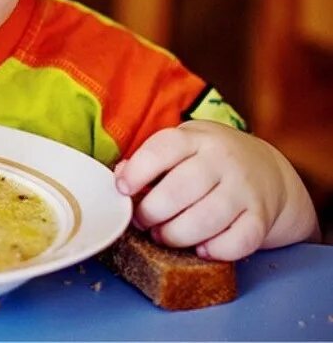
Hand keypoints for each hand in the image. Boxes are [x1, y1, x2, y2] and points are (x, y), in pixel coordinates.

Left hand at [114, 121, 294, 260]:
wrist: (268, 170)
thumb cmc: (209, 160)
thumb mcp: (181, 147)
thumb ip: (150, 160)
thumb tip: (120, 177)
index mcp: (195, 138)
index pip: (162, 149)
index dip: (137, 172)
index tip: (122, 189)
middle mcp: (222, 159)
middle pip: (180, 189)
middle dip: (152, 212)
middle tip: (142, 221)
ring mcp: (245, 188)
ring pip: (207, 218)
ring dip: (177, 235)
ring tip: (163, 236)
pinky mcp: (261, 216)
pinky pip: (239, 241)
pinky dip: (216, 250)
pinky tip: (201, 249)